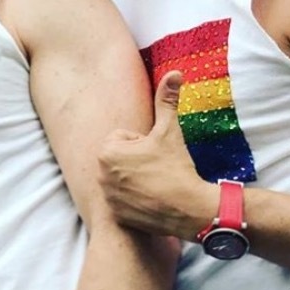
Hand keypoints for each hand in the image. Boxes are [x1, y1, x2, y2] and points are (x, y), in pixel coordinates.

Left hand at [98, 70, 214, 238]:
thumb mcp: (169, 131)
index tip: (156, 155)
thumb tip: (174, 73)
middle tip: (157, 170)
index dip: (142, 144)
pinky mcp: (116, 216)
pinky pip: (124, 201)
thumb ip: (167, 100)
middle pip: (121, 159)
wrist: (189, 209)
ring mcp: (107, 197)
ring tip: (156, 186)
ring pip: (123, 179)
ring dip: (136, 180)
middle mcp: (100, 174)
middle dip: (137, 162)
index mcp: (107, 151)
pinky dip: (136, 200)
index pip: (123, 139)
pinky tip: (153, 201)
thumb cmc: (177, 167)